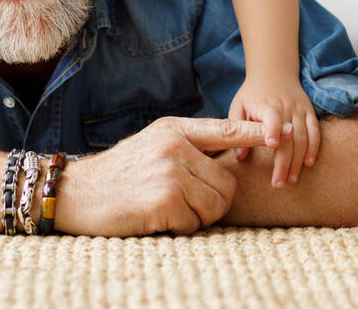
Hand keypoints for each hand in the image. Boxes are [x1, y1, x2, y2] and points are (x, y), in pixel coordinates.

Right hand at [56, 116, 274, 236]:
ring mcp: (170, 172)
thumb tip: (231, 145)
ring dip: (197, 217)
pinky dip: (180, 228)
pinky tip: (155, 218)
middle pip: (227, 183)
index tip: (281, 134)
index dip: (256, 133)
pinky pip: (195, 223)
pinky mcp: (164, 200)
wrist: (76, 194)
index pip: (225, 130)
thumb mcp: (152, 145)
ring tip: (167, 209)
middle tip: (183, 204)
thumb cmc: (118, 174)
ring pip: (215, 205)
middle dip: (212, 202)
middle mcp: (175, 146)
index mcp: (173, 130)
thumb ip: (187, 144)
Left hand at [228, 75, 320, 188]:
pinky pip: (315, 131)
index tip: (271, 145)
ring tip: (291, 180)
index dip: (272, 129)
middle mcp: (285, 107)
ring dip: (298, 161)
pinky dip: (313, 148)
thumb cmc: (252, 94)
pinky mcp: (309, 112)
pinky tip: (308, 163)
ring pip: (302, 137)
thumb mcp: (238, 106)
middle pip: (288, 136)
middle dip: (284, 162)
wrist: (274, 71)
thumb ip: (237, 129)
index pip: (271, 116)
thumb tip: (240, 156)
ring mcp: (299, 109)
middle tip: (278, 184)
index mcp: (265, 104)